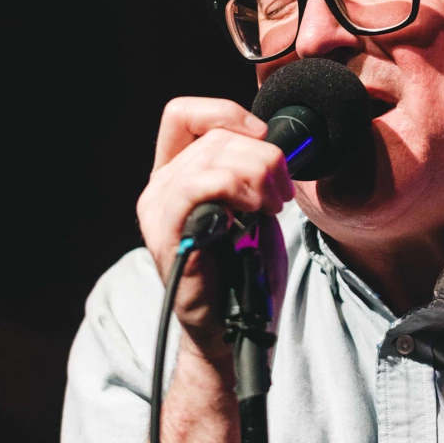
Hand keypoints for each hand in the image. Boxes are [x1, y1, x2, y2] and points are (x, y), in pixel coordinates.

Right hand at [137, 98, 293, 360]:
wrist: (237, 327)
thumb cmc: (245, 272)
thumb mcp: (253, 207)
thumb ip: (250, 171)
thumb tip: (270, 143)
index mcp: (176, 176)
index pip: (184, 115)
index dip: (228, 115)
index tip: (264, 139)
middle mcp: (160, 189)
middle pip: (213, 136)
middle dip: (263, 157)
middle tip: (283, 194)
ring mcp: (160, 212)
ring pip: (212, 157)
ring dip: (257, 175)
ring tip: (272, 208)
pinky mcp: (170, 236)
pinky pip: (198, 188)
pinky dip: (235, 189)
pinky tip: (253, 212)